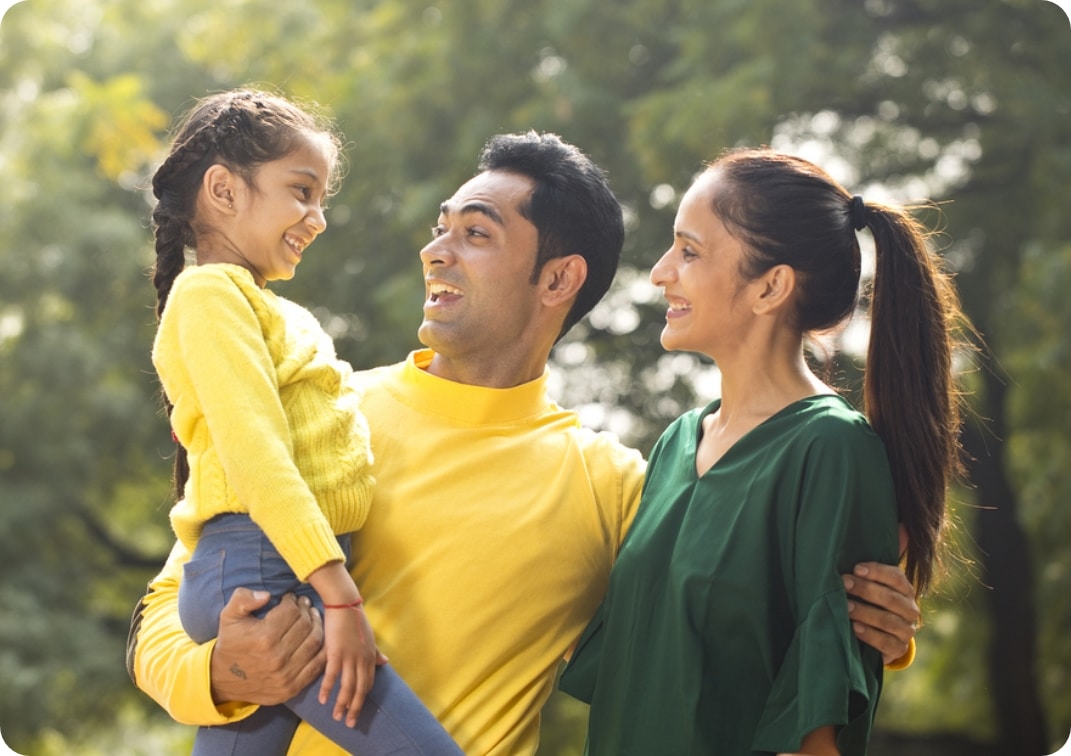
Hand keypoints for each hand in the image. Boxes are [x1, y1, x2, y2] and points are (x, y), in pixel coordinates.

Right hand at [209, 589, 324, 705]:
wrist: (222, 680)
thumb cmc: (230, 643)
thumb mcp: (228, 617)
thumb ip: (242, 599)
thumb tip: (266, 595)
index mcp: (263, 638)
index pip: (291, 611)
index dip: (293, 601)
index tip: (291, 598)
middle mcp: (277, 657)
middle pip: (306, 625)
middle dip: (306, 611)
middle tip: (305, 605)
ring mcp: (286, 675)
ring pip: (315, 643)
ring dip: (317, 626)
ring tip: (312, 618)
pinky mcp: (292, 688)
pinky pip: (316, 665)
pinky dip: (322, 650)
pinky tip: (318, 638)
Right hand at [319, 603, 383, 726]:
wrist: (345, 604)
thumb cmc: (355, 619)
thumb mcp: (369, 638)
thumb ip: (375, 653)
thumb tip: (385, 661)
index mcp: (370, 656)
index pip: (368, 683)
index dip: (362, 698)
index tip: (356, 709)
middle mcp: (362, 659)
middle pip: (360, 689)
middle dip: (355, 708)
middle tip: (349, 722)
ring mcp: (350, 656)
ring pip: (348, 686)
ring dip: (342, 704)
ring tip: (336, 717)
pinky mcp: (336, 652)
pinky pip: (332, 675)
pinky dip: (328, 689)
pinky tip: (323, 700)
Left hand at [842, 562, 920, 664]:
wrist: (879, 637)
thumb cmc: (870, 604)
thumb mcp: (870, 588)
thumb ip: (865, 575)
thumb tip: (849, 560)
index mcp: (905, 590)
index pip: (896, 577)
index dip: (877, 571)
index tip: (856, 568)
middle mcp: (910, 609)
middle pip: (890, 598)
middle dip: (866, 589)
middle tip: (844, 583)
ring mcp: (906, 630)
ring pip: (888, 620)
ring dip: (865, 612)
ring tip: (846, 606)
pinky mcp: (899, 649)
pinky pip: (886, 642)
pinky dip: (870, 635)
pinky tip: (855, 628)